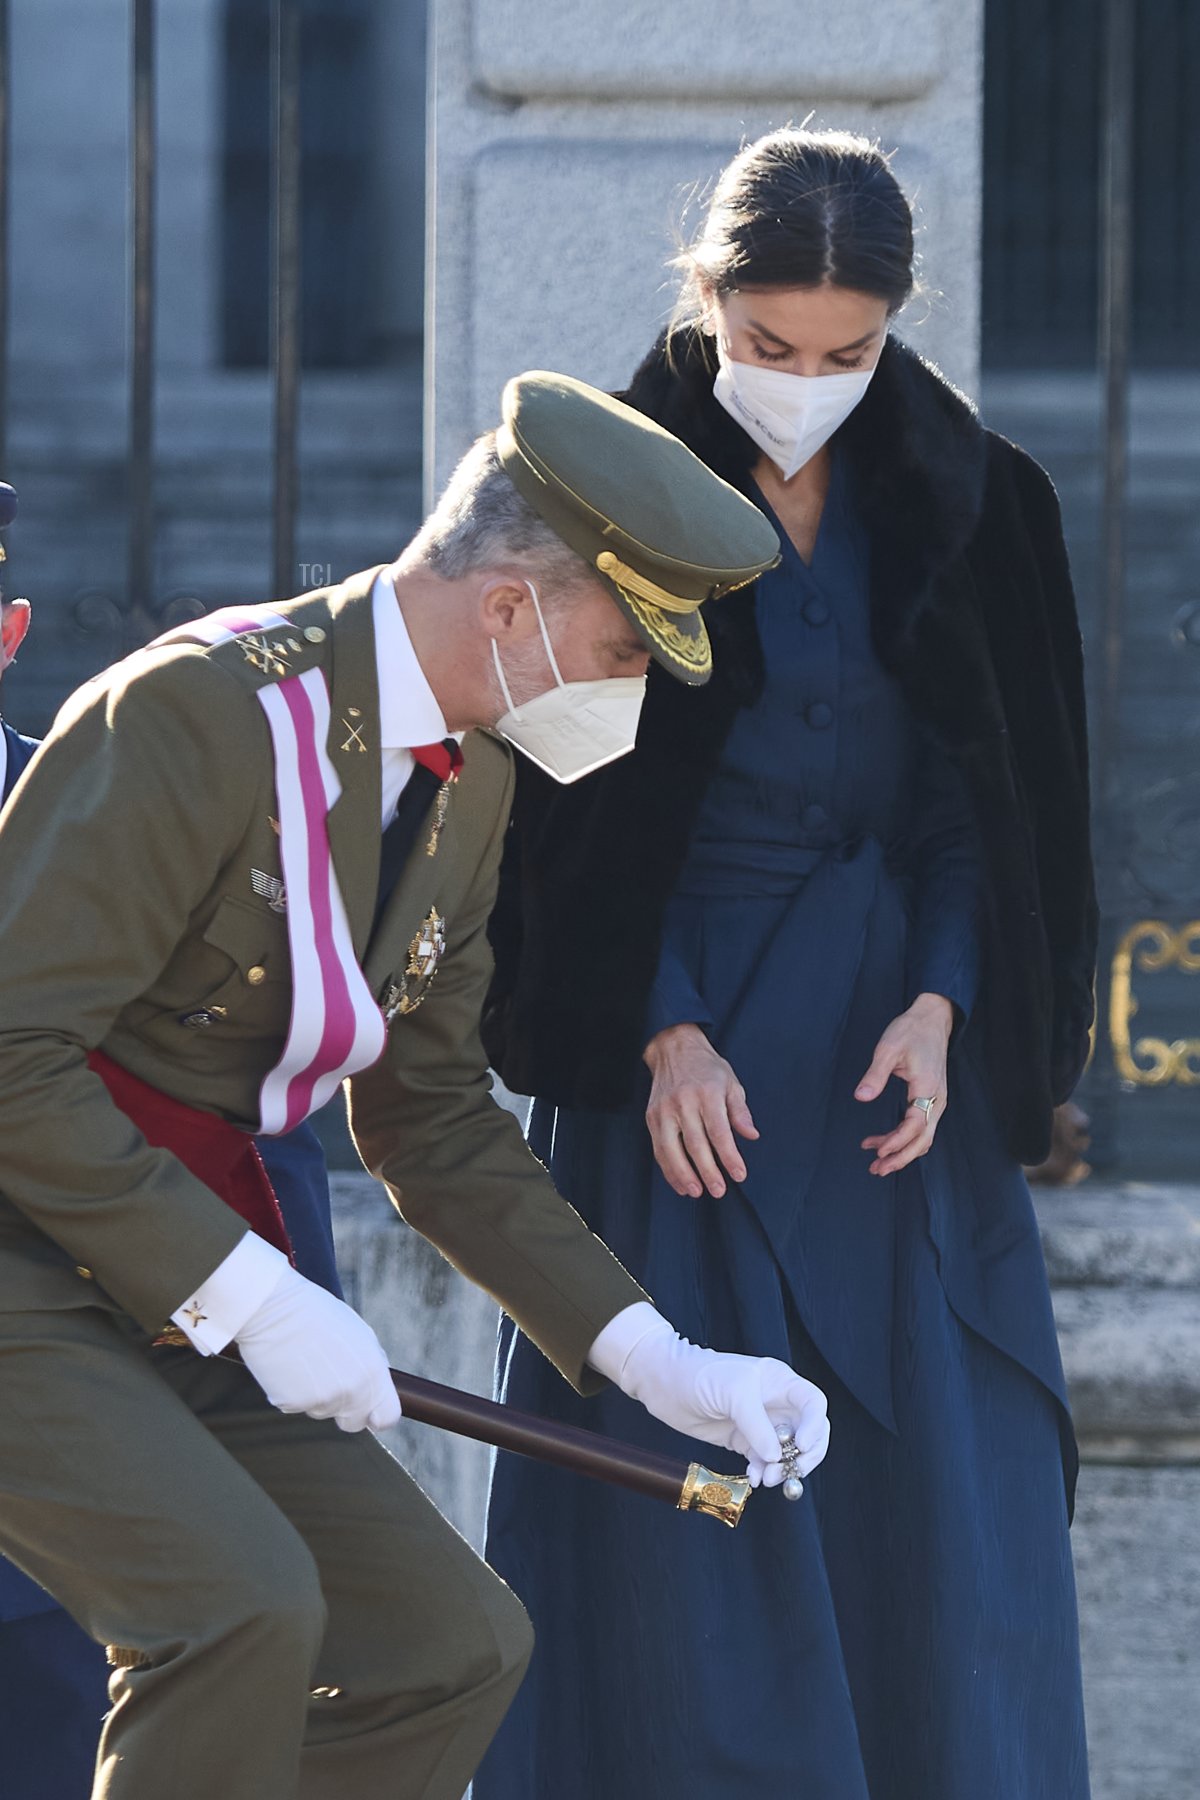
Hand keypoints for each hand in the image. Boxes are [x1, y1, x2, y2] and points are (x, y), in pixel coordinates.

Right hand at [236, 1263, 402, 1433]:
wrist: (273, 1308)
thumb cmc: (316, 1314)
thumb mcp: (358, 1333)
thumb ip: (370, 1366)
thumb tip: (374, 1387)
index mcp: (372, 1371)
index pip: (387, 1417)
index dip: (378, 1416)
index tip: (371, 1412)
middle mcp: (351, 1390)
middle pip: (354, 1422)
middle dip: (346, 1410)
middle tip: (331, 1382)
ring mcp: (322, 1400)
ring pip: (323, 1412)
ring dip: (317, 1396)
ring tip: (306, 1362)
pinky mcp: (293, 1405)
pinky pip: (297, 1407)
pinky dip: (293, 1393)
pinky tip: (289, 1366)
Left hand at [605, 1308, 829, 1487]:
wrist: (664, 1384)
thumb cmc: (700, 1374)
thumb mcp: (734, 1392)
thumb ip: (758, 1424)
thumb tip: (776, 1456)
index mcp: (779, 1382)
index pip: (813, 1404)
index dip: (815, 1426)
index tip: (801, 1446)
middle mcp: (774, 1403)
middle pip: (808, 1432)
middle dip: (805, 1454)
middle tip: (793, 1471)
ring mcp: (759, 1424)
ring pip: (786, 1452)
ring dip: (783, 1468)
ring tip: (768, 1478)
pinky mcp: (742, 1440)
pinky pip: (763, 1461)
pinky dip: (763, 1472)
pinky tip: (754, 1477)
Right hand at [643, 1023, 758, 1197]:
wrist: (674, 1049)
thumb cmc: (707, 1069)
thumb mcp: (731, 1083)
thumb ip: (740, 1111)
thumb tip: (751, 1135)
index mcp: (707, 1094)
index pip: (719, 1132)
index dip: (729, 1156)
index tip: (739, 1174)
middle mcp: (683, 1103)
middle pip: (695, 1144)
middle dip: (708, 1171)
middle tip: (719, 1190)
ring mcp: (664, 1110)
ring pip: (671, 1150)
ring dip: (684, 1175)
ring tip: (697, 1192)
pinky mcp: (652, 1117)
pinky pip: (659, 1148)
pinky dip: (668, 1169)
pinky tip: (680, 1183)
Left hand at [856, 992, 952, 1175]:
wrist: (932, 1019)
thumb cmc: (910, 1031)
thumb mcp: (889, 1048)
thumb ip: (875, 1074)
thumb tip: (861, 1097)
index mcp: (927, 1088)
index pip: (915, 1125)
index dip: (897, 1141)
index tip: (877, 1151)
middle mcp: (936, 1099)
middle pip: (923, 1139)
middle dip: (900, 1157)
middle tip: (876, 1169)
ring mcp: (936, 1101)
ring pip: (923, 1137)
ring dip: (902, 1152)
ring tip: (877, 1163)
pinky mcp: (932, 1099)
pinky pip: (921, 1128)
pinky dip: (904, 1139)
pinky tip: (884, 1141)